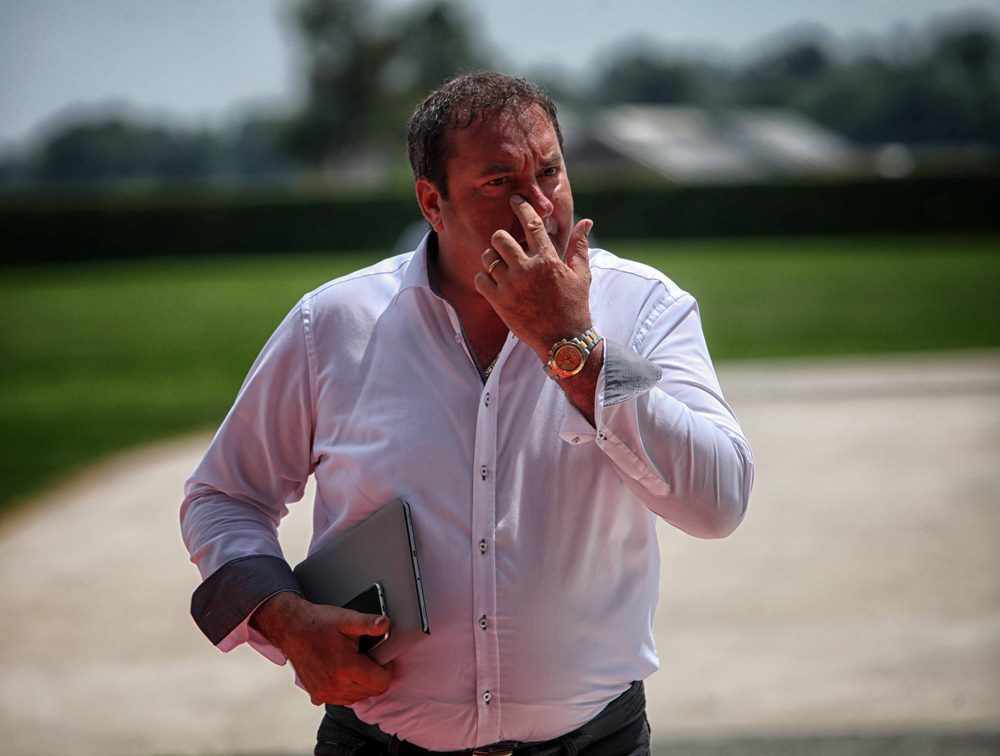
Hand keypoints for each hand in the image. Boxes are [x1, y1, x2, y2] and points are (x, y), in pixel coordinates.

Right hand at [250, 591, 391, 704]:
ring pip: (357, 697)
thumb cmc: (318, 623)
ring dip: (360, 683)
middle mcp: (335, 685)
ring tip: (352, 662)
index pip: (382, 683)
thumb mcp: (346, 618)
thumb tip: (385, 625)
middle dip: (374, 676)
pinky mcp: (317, 695)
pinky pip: (342, 699)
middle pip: (371, 692)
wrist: (291, 628)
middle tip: (365, 657)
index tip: (379, 657)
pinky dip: (346, 689)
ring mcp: (325, 693)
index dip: (385, 668)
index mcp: (346, 668)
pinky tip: (340, 672)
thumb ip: (368, 623)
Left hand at [474, 194, 593, 359]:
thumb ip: (579, 246)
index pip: (531, 224)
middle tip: (504, 245)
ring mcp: (511, 286)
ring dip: (491, 258)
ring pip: (487, 257)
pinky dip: (483, 278)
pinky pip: (480, 279)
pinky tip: (493, 282)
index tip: (515, 200)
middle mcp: (527, 269)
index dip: (521, 208)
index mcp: (548, 260)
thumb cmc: (575, 307)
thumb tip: (586, 221)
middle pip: (500, 237)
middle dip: (500, 238)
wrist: (564, 341)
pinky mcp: (499, 302)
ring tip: (499, 265)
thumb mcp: (581, 275)